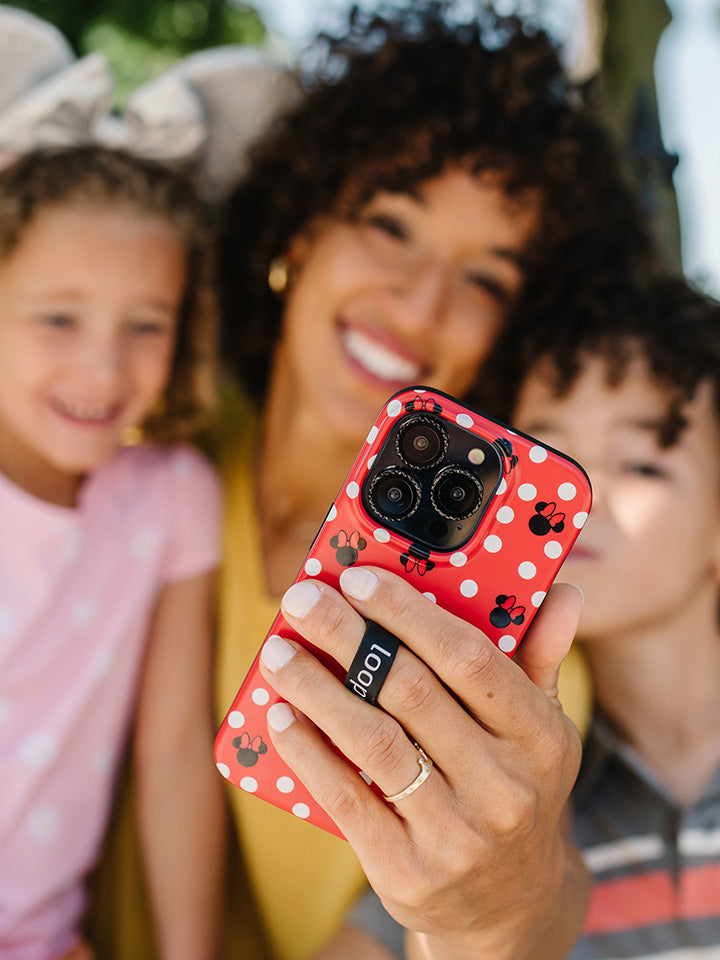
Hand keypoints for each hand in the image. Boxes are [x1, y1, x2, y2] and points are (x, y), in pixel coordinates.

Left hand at [259, 567, 586, 959]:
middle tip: (301, 600)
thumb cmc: (516, 788)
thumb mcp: (541, 730)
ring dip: (317, 689)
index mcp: (541, 738)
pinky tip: (281, 716)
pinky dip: (309, 753)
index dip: (409, 613)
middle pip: (410, 693)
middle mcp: (505, 787)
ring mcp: (457, 835)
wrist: (511, 908)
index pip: (470, 659)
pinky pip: (348, 800)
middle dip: (348, 637)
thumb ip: (542, 657)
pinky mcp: (409, 872)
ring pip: (373, 742)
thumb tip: (565, 591)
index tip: (358, 578)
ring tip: (277, 652)